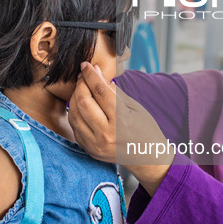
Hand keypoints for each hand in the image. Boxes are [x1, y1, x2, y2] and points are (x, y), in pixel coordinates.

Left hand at [68, 62, 173, 194]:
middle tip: (83, 75)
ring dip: (74, 98)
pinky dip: (75, 113)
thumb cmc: (145, 129)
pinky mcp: (89, 150)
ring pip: (74, 115)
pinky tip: (82, 105)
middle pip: (83, 102)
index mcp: (121, 120)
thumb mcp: (134, 107)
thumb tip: (97, 73)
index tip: (86, 65)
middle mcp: (106, 134)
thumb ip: (113, 91)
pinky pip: (75, 127)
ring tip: (82, 89)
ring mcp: (96, 144)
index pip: (100, 91)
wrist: (148, 158)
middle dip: (80, 85)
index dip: (91, 75)